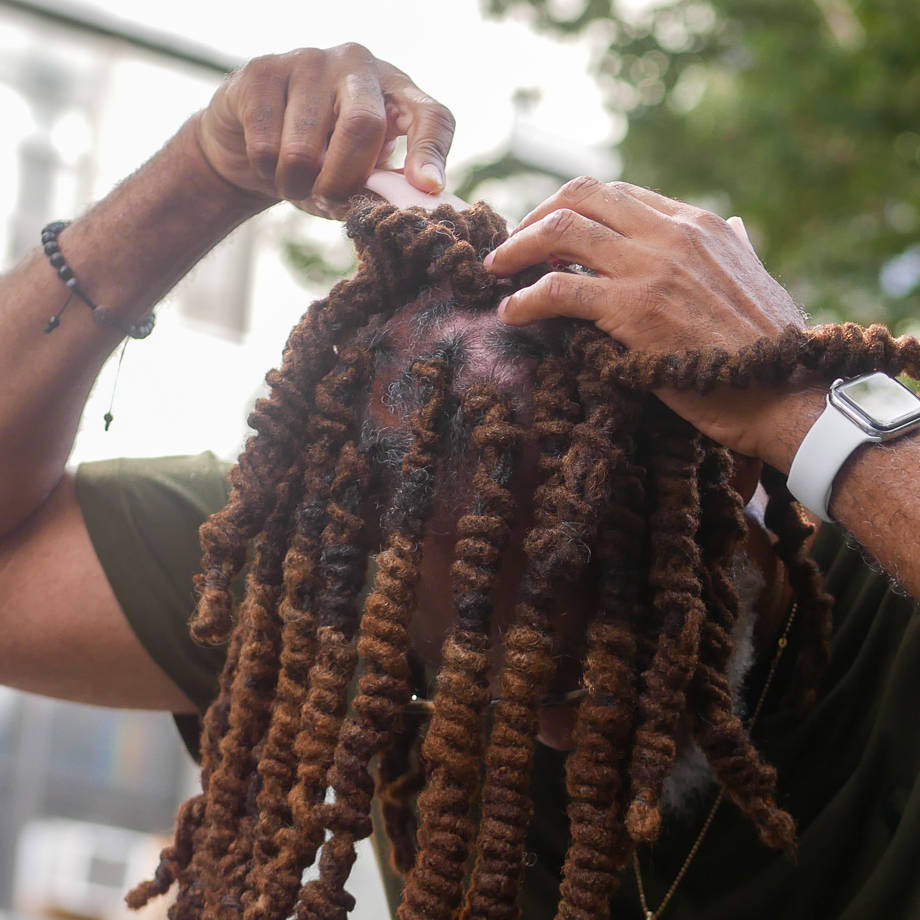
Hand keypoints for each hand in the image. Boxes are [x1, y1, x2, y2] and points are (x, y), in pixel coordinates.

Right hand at [195, 44, 454, 217]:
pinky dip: (267, 173)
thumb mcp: (360, 179)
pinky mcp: (263, 71)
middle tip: (330, 202)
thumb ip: (381, 192)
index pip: (431, 115)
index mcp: (396, 92)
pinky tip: (269, 165)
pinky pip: (265, 145)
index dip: (431, 152)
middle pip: (363, 124)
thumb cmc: (322, 164)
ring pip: (304, 147)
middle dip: (344, 181)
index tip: (427, 188)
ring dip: (296, 186)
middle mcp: (358, 65)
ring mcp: (309, 61)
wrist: (253, 138)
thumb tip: (392, 213)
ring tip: (295, 186)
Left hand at [484, 177, 816, 463]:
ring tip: (497, 271)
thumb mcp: (757, 278)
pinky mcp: (632, 310)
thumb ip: (736, 246)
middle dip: (534, 217)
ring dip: (516, 249)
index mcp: (696, 223)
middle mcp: (670, 233)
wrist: (784, 392)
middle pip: (579, 197)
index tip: (547, 234)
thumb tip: (734, 226)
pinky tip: (510, 314)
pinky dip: (524, 298)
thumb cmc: (768, 346)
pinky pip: (558, 289)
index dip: (572, 210)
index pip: (617, 195)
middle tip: (512, 248)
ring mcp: (649, 268)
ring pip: (560, 231)